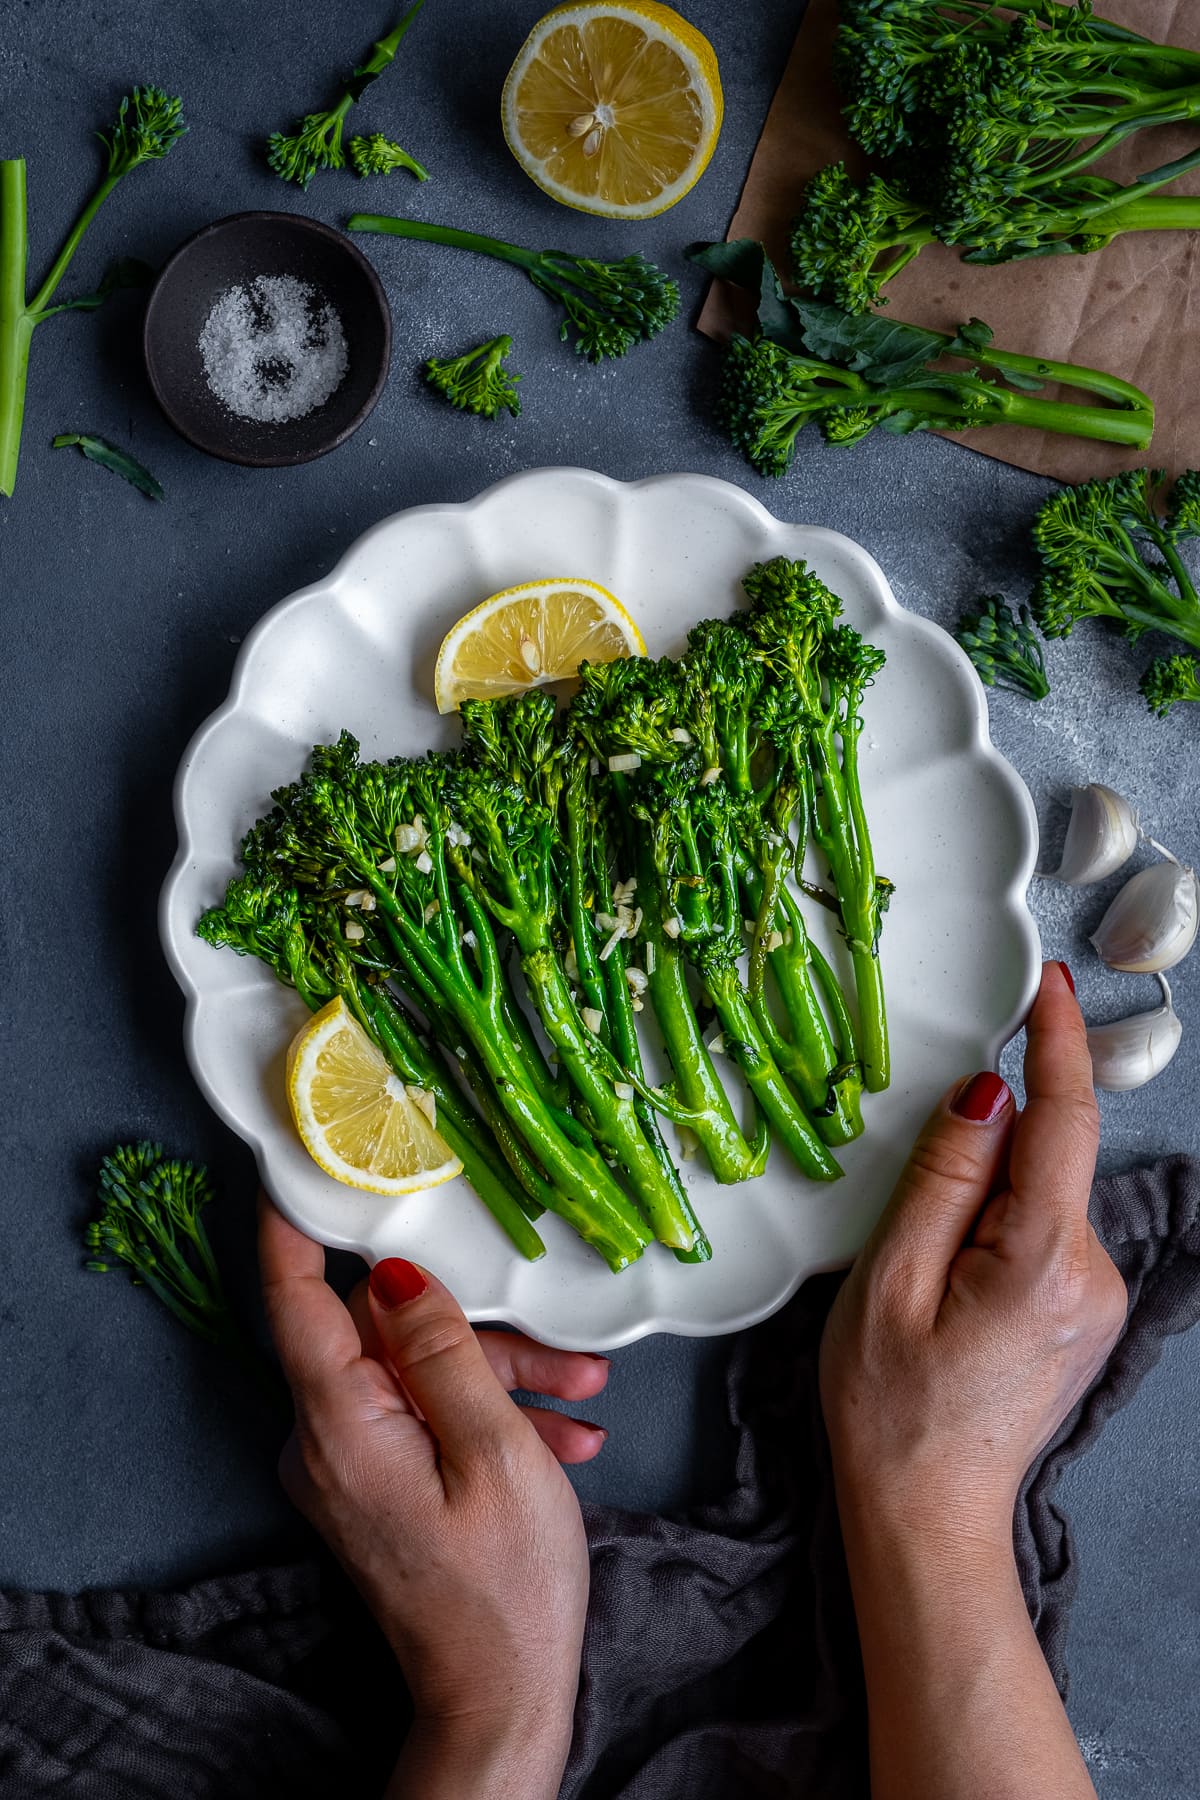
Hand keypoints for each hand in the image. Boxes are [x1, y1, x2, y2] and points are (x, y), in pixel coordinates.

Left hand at [258, 1198, 608, 1798]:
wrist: (500, 1704)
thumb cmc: (504, 1590)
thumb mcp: (493, 1453)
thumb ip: (443, 1351)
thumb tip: (395, 1272)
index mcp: (338, 1427)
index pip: (294, 1298)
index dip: (293, 1223)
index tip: (301, 1158)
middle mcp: (325, 1441)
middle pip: (385, 1333)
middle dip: (478, 1331)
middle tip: (564, 1356)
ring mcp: (349, 1467)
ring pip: (417, 1373)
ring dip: (501, 1379)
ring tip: (583, 1403)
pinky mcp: (376, 1485)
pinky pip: (424, 1418)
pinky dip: (489, 1419)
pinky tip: (563, 1442)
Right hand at [821, 959, 1126, 1550]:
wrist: (926, 1517)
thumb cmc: (892, 1411)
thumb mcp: (891, 1282)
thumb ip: (943, 1179)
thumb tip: (984, 1095)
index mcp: (1044, 1260)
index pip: (1065, 1121)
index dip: (1056, 1042)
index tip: (1047, 982)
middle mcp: (1091, 1274)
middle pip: (1045, 1157)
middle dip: (984, 1144)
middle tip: (911, 1209)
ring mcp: (1094, 1297)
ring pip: (1039, 1193)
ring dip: (983, 1192)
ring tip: (919, 1266)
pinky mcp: (1080, 1311)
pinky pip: (1040, 1230)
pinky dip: (994, 1222)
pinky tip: (946, 1277)